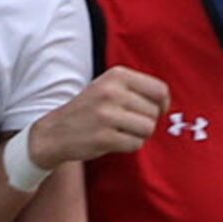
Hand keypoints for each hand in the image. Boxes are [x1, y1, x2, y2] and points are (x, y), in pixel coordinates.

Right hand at [27, 66, 169, 169]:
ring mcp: (107, 115)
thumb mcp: (108, 87)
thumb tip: (166, 103)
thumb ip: (137, 89)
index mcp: (116, 75)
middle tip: (128, 124)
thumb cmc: (89, 110)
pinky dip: (129, 146)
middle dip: (146, 122)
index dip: (163, 104)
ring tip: (122, 132)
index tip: (154, 111)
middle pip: (154, 112)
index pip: (159, 90)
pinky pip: (135, 144)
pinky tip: (114, 141)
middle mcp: (112, 92)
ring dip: (139, 135)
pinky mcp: (104, 137)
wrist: (55, 132)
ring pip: (147, 129)